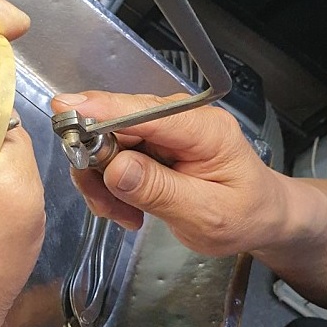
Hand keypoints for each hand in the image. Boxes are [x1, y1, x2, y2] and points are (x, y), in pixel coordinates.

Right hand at [51, 91, 326, 311]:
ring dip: (103, 183)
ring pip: (104, 143)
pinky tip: (128, 208)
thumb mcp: (208, 215)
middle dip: (97, 165)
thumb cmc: (246, 215)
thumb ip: (160, 191)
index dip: (101, 110)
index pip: (143, 112)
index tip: (65, 111)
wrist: (260, 216)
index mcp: (200, 128)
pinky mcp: (146, 142)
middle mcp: (175, 118)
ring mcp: (158, 129)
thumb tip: (115, 168)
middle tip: (107, 205)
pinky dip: (109, 185)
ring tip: (125, 214)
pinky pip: (109, 156)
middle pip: (113, 124)